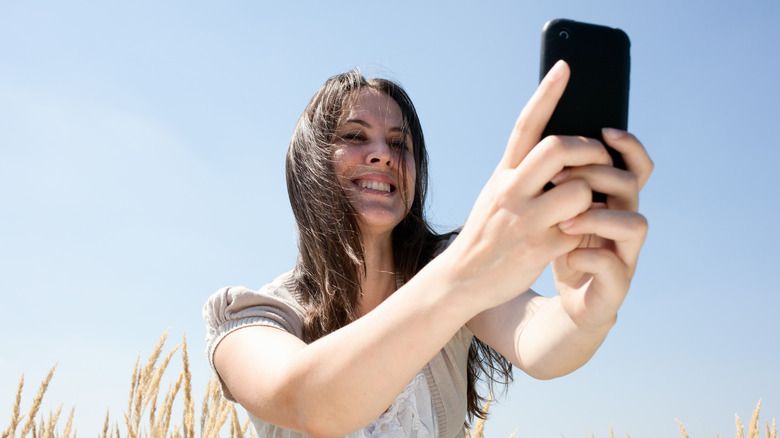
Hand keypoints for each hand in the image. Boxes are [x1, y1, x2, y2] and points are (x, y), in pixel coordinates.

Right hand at [444, 60, 618, 309]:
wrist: (462, 277)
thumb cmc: (488, 232)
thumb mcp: (496, 194)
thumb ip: (523, 173)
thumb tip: (561, 149)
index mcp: (504, 173)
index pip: (526, 125)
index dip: (546, 93)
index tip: (565, 67)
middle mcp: (511, 190)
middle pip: (559, 148)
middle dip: (590, 150)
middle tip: (598, 159)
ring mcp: (525, 219)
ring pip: (578, 189)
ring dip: (593, 194)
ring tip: (589, 204)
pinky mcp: (539, 248)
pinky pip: (580, 228)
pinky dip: (589, 228)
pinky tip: (581, 234)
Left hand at [550, 128, 652, 330]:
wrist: (565, 302)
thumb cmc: (560, 250)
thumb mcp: (554, 211)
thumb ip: (558, 183)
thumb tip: (544, 139)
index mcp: (612, 203)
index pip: (635, 166)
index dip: (629, 146)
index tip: (604, 129)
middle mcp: (624, 224)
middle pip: (630, 185)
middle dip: (598, 176)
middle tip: (559, 178)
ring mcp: (625, 255)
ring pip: (636, 224)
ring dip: (599, 216)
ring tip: (563, 221)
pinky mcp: (616, 286)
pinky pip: (614, 267)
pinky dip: (589, 258)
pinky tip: (567, 255)